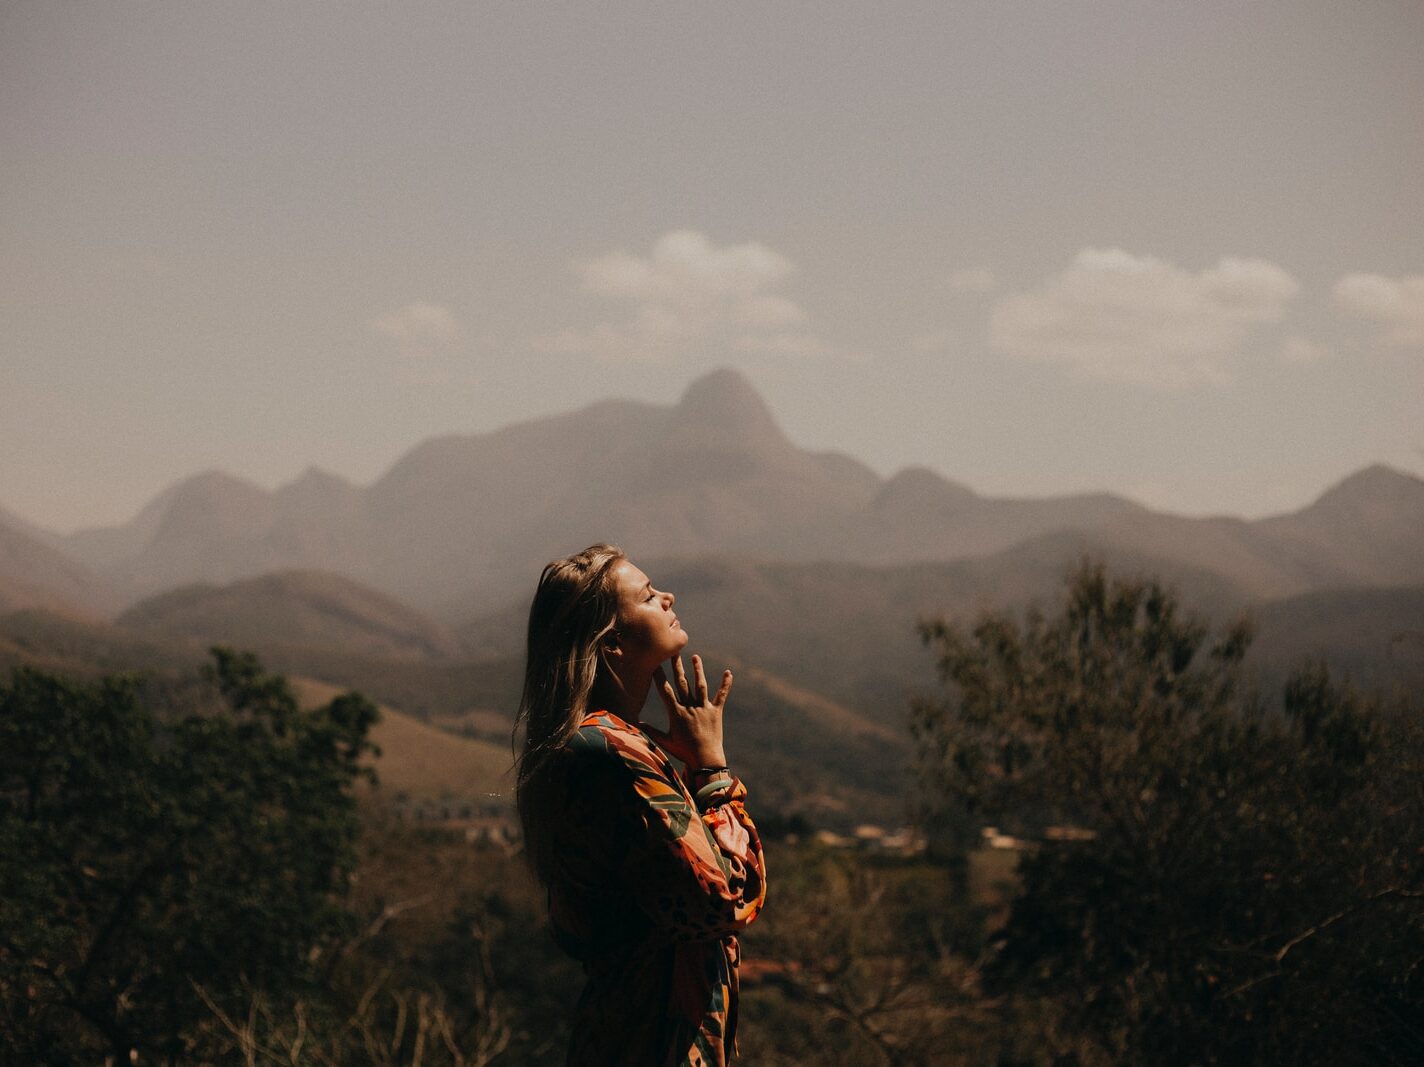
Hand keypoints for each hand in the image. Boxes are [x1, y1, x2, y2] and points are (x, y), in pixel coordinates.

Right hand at [645, 654, 731, 768]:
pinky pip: (721, 696)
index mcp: (676, 713)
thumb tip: (636, 724)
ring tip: (695, 657)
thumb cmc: (684, 752)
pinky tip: (728, 673)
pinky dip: (725, 684)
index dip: (659, 676)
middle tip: (674, 651)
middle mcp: (690, 707)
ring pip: (700, 685)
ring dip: (698, 670)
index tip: (654, 663)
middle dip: (677, 666)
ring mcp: (704, 708)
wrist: (706, 760)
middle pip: (682, 683)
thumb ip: (651, 731)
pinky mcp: (716, 712)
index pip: (665, 691)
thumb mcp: (665, 741)